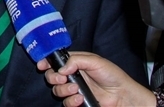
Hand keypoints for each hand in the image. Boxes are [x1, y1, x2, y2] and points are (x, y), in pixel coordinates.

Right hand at [36, 51, 154, 106]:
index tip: (42, 65)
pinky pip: (66, 103)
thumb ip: (76, 61)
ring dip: (64, 89)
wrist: (122, 95)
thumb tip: (61, 69)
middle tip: (62, 78)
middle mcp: (71, 76)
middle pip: (52, 76)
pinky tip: (80, 99)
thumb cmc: (112, 75)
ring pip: (57, 90)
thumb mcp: (94, 61)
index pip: (55, 61)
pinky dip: (71, 101)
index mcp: (74, 63)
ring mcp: (73, 89)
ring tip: (76, 89)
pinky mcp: (77, 102)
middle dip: (53, 77)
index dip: (46, 62)